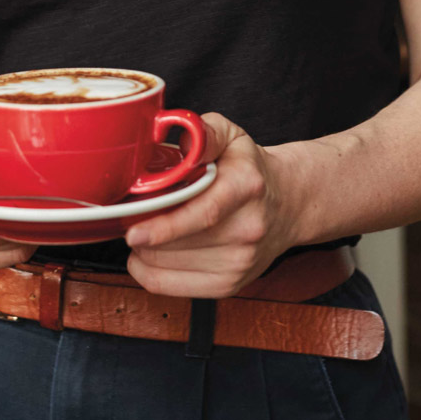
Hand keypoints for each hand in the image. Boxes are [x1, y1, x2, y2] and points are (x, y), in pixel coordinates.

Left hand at [123, 112, 296, 297]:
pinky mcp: (229, 284)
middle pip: (178, 243)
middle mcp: (246, 228)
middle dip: (142, 231)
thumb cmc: (250, 170)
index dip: (164, 228)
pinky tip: (150, 253)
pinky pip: (171, 287)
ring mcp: (240, 262)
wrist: (288, 204)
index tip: (133, 233)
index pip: (203, 214)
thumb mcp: (232, 136)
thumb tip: (183, 143)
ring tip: (147, 228)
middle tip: (132, 214)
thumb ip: (206, 133)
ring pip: (168, 266)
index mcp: (246, 186)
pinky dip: (149, 271)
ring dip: (144, 250)